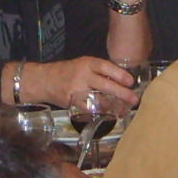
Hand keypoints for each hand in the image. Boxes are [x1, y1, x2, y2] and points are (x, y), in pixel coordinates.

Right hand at [17, 57, 138, 111]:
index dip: (120, 74)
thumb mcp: (82, 65)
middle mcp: (82, 75)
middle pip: (105, 85)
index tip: (131, 82)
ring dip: (113, 106)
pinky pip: (89, 109)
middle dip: (121, 93)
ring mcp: (77, 90)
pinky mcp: (72, 102)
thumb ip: (99, 71)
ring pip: (99, 99)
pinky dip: (101, 112)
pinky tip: (110, 114)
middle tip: (134, 99)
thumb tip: (121, 80)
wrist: (44, 80)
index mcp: (87, 63)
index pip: (106, 67)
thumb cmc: (67, 72)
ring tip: (124, 110)